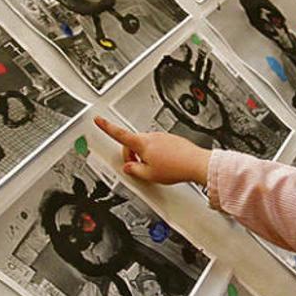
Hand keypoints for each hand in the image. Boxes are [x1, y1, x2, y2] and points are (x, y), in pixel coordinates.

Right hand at [96, 116, 212, 185]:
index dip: (107, 127)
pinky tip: (165, 165)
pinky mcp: (172, 140)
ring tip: (156, 169)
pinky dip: (157, 154)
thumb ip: (134, 170)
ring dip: (145, 156)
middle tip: (137, 168)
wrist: (196, 163)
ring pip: (146, 145)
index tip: (99, 120)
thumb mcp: (149, 175)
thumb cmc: (176, 167)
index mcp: (142, 143)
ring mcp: (163, 137)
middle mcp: (152, 136)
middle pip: (133, 143)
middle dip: (132, 155)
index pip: (119, 134)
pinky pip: (158, 146)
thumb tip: (128, 168)